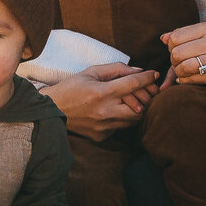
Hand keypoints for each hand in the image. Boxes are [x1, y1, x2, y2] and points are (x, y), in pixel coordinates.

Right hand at [41, 63, 159, 141]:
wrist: (51, 111)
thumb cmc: (71, 88)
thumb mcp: (91, 72)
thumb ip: (116, 69)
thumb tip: (138, 70)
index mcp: (101, 93)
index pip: (133, 84)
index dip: (147, 78)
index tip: (154, 74)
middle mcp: (105, 111)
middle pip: (141, 107)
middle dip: (148, 98)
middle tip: (149, 91)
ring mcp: (104, 126)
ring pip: (133, 120)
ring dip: (137, 109)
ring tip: (134, 100)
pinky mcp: (101, 136)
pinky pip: (120, 128)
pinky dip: (123, 119)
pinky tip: (116, 112)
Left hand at [160, 22, 205, 91]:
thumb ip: (185, 36)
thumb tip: (163, 38)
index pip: (175, 38)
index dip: (171, 48)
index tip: (177, 53)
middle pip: (176, 53)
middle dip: (174, 62)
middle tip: (179, 65)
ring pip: (183, 67)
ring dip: (179, 73)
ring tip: (183, 73)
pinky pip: (193, 79)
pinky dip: (186, 81)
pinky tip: (189, 79)